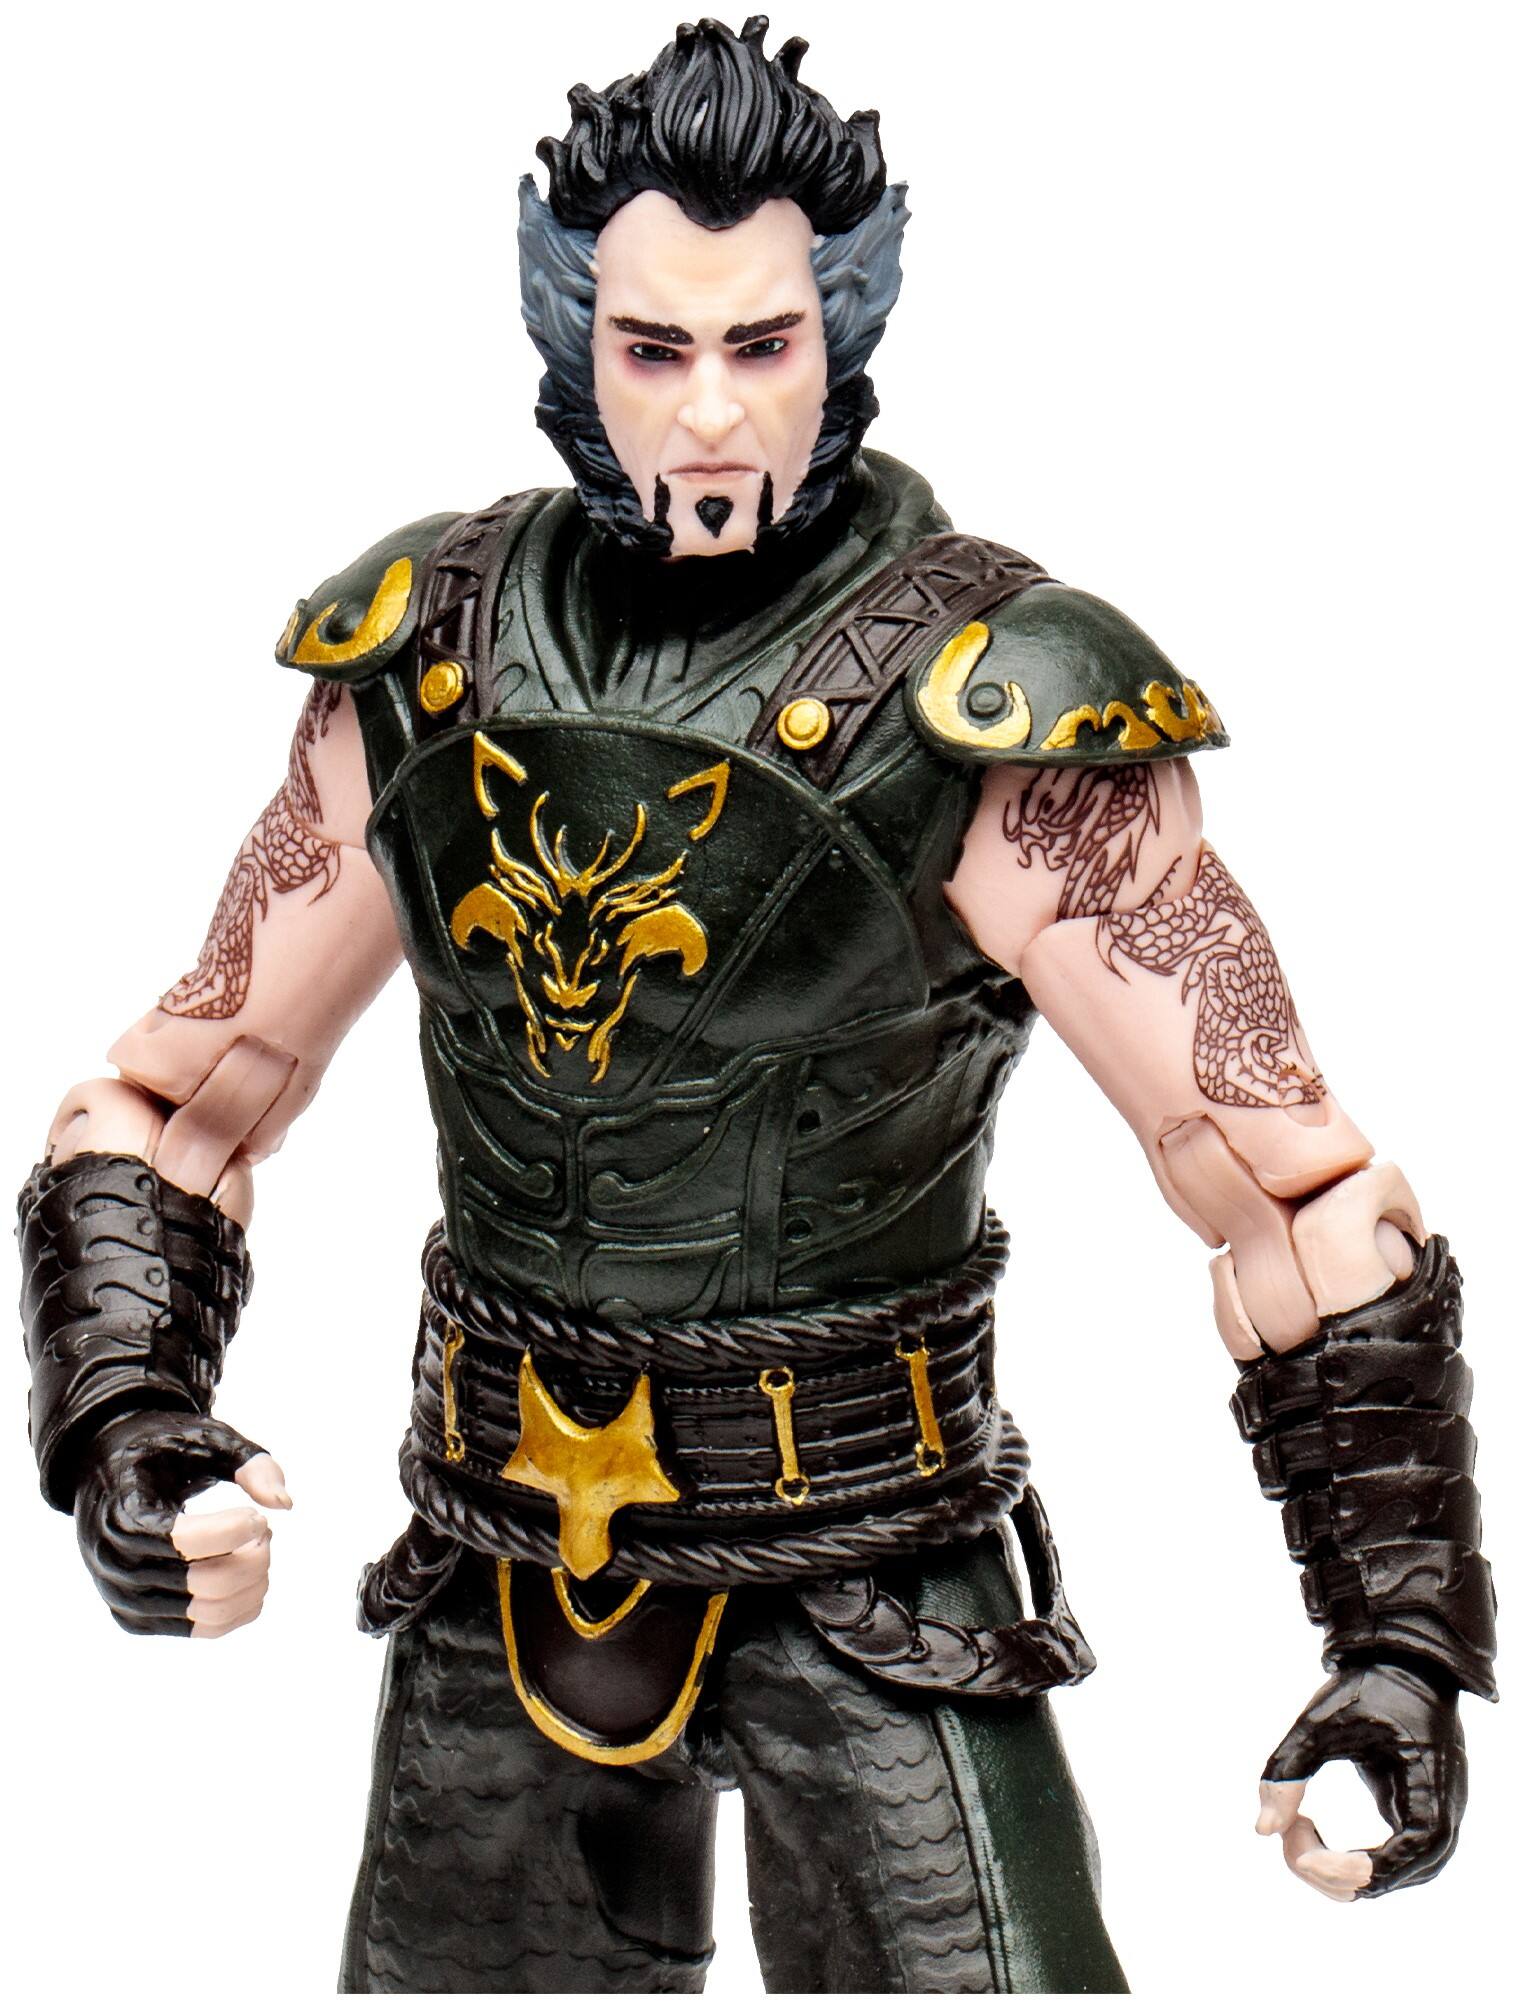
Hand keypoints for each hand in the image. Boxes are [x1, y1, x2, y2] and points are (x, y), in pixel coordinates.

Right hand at [72, 1410, 291, 1638]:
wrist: (108, 1473)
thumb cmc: (163, 1450)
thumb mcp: (204, 1440)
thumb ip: (251, 1463)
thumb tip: (285, 1503)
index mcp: (123, 1518)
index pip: (188, 1543)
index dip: (237, 1530)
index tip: (257, 1514)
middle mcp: (117, 1566)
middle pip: (209, 1584)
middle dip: (255, 1556)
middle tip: (264, 1529)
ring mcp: (125, 1600)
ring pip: (211, 1613)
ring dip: (254, 1582)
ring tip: (258, 1547)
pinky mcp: (139, 1620)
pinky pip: (204, 1629)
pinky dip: (242, 1605)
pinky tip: (251, 1572)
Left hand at [1256, 1662, 1466, 1899]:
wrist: (1404, 1664)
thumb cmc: (1368, 1688)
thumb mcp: (1321, 1720)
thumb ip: (1289, 1769)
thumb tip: (1262, 1830)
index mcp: (1429, 1792)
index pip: (1398, 1862)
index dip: (1346, 1867)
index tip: (1299, 1847)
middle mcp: (1442, 1817)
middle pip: (1389, 1880)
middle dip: (1329, 1870)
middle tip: (1287, 1827)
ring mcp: (1431, 1820)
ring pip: (1386, 1879)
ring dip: (1333, 1869)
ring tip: (1294, 1823)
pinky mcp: (1414, 1817)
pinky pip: (1384, 1862)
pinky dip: (1341, 1858)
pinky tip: (1308, 1824)